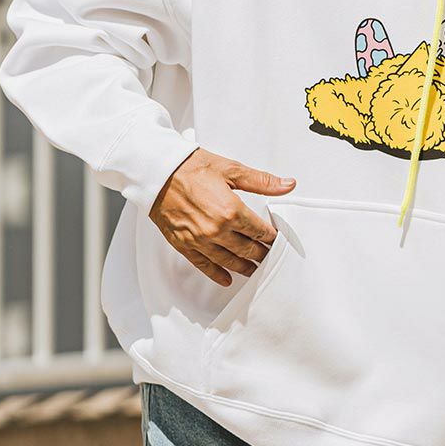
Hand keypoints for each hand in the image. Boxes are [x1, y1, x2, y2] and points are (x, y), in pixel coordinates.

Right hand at [151, 149, 296, 287]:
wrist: (156, 171)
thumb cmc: (191, 166)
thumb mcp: (231, 169)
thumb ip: (262, 181)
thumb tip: (288, 185)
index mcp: (231, 210)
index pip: (259, 231)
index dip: (270, 236)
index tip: (275, 239)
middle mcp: (217, 230)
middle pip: (247, 249)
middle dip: (261, 254)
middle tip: (268, 257)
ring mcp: (200, 240)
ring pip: (229, 261)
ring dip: (244, 267)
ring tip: (254, 270)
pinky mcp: (184, 244)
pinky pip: (204, 265)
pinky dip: (217, 274)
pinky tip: (226, 279)